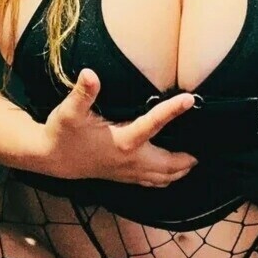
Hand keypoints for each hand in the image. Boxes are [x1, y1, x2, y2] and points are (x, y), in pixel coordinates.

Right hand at [40, 68, 199, 187]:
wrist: (50, 158)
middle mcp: (129, 160)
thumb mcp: (69, 111)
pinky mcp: (122, 177)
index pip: (153, 124)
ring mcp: (127, 172)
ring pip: (162, 178)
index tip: (190, 100)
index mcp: (122, 141)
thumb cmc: (62, 132)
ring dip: (180, 171)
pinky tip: (171, 174)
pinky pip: (151, 183)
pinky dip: (165, 180)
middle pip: (168, 163)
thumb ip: (83, 93)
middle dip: (187, 157)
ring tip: (195, 162)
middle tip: (206, 147)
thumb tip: (90, 74)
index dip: (172, 111)